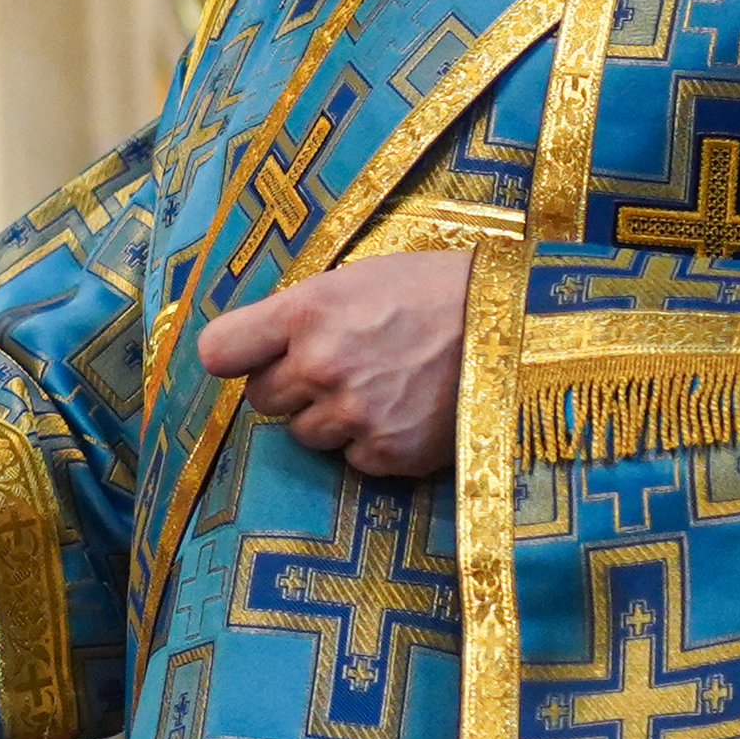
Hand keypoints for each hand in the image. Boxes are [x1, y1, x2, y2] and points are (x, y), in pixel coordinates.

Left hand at [194, 250, 473, 478]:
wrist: (520, 323)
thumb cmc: (436, 290)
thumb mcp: (358, 279)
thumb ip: (303, 314)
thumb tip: (261, 345)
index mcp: (307, 312)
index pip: (219, 351)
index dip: (235, 357)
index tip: (249, 357)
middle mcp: (321, 365)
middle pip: (262, 399)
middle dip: (290, 387)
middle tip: (336, 367)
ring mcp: (355, 414)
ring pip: (305, 434)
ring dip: (331, 418)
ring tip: (380, 386)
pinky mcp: (389, 453)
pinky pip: (352, 459)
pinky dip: (372, 443)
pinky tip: (407, 410)